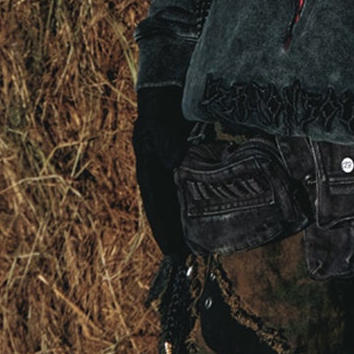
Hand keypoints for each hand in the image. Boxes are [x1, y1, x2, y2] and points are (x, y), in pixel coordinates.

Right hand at [133, 85, 190, 253]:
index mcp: (147, 171)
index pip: (155, 206)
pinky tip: (206, 217)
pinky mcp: (183, 166)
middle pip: (166, 210)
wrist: (166, 95)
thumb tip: (175, 161)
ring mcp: (170, 172)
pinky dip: (195, 205)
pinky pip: (189, 191)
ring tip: (195, 246)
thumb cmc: (159, 111)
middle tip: (184, 259)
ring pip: (177, 203)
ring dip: (184, 223)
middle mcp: (158, 175)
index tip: (171, 252)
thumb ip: (165, 142)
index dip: (163, 230)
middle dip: (173, 234)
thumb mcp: (158, 125)